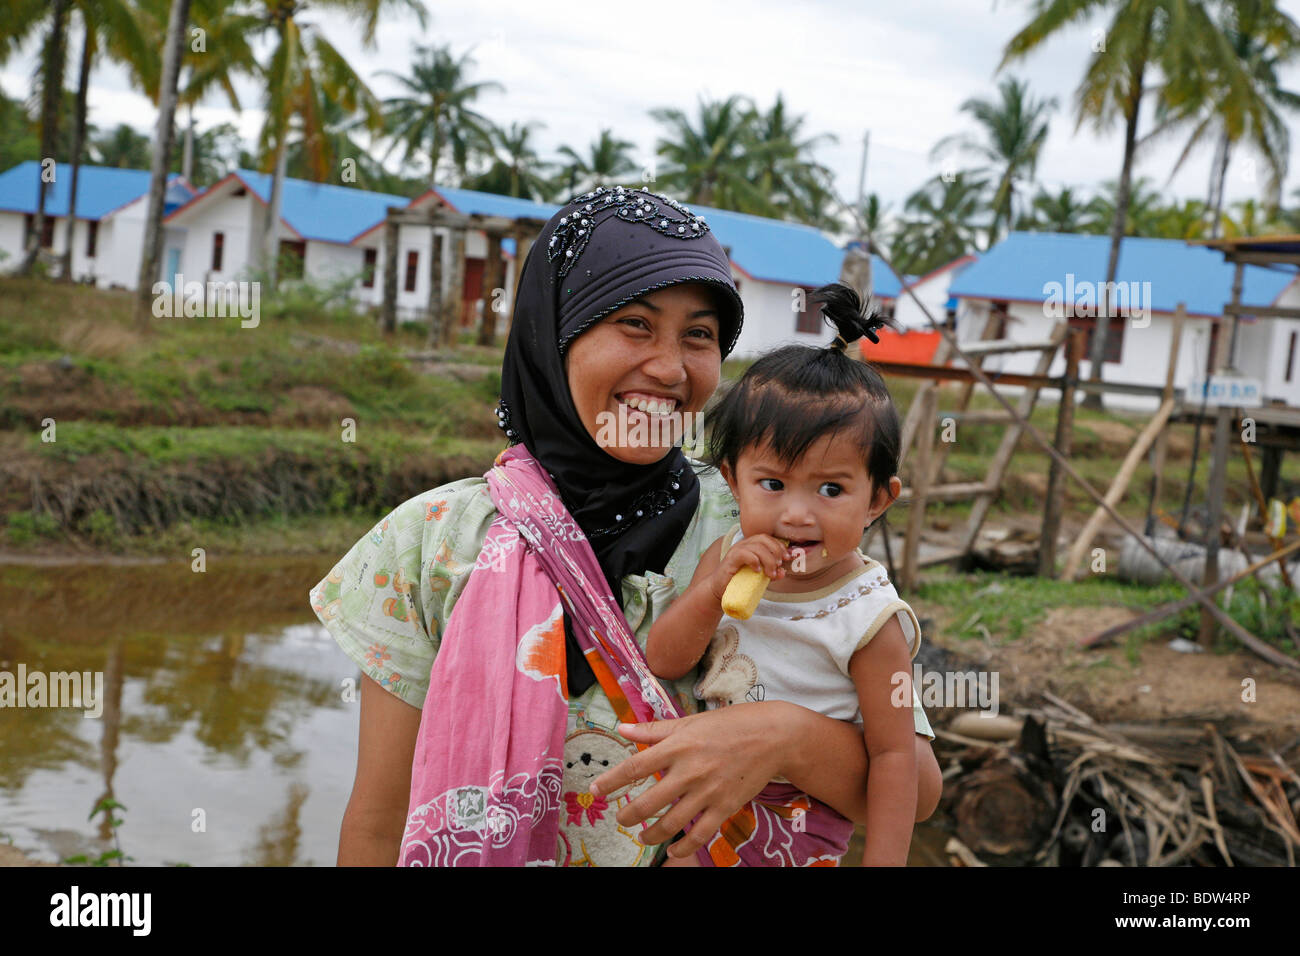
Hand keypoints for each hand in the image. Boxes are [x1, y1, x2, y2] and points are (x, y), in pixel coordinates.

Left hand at [589, 702, 797, 858]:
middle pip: (648, 801)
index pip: (635, 767)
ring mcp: (708, 791)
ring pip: (671, 822)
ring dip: (651, 834)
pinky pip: (700, 834)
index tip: (594, 791)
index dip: (611, 781)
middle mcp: (689, 770)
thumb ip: (654, 730)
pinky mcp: (725, 806)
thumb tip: (622, 729)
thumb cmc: (729, 724)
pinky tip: (673, 850)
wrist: (773, 736)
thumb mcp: (689, 722)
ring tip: (642, 836)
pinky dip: (683, 847)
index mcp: (678, 745)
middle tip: (620, 819)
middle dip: (628, 814)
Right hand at [709, 534, 790, 600]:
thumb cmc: (739, 582)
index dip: (779, 546)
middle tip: (779, 565)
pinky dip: (754, 561)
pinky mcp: (730, 559)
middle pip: (763, 539)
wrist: (720, 590)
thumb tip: (783, 572)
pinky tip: (757, 571)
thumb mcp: (760, 578)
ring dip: (767, 559)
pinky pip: (744, 554)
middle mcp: (743, 545)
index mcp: (750, 546)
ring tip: (770, 573)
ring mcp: (736, 551)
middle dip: (775, 551)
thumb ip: (771, 573)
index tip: (787, 557)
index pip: (767, 538)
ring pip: (756, 547)